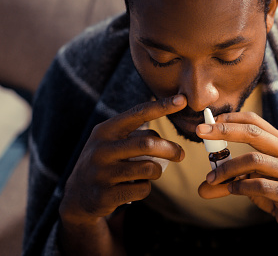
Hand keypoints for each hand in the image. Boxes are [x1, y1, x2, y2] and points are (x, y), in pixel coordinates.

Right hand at [59, 95, 186, 225]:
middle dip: (170, 149)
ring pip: (148, 168)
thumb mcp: (114, 143)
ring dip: (157, 171)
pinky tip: (135, 187)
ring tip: (152, 172)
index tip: (182, 100)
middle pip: (148, 144)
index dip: (162, 106)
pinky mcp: (105, 195)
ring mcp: (101, 173)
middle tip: (181, 155)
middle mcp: (101, 149)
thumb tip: (173, 145)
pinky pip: (142, 189)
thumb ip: (138, 137)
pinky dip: (146, 188)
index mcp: (105, 130)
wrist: (78, 195)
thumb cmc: (107, 162)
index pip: (138, 113)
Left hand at [196, 112, 277, 236]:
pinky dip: (241, 186)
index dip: (231, 118)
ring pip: (254, 160)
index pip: (254, 121)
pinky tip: (232, 189)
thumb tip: (202, 189)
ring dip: (228, 168)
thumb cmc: (277, 190)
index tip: (209, 122)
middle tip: (201, 133)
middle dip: (224, 131)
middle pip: (253, 133)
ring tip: (212, 178)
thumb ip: (230, 180)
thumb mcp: (254, 180)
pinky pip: (260, 185)